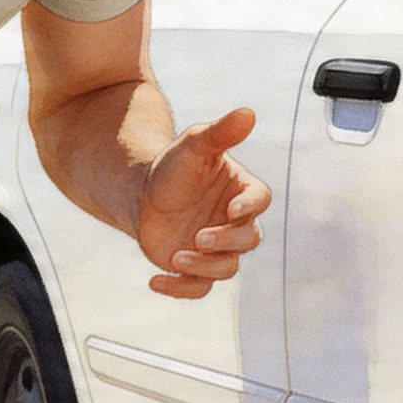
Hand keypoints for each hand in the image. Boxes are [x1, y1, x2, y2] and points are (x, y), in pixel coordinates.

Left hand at [134, 107, 271, 298]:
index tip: (231, 210)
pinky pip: (198, 288)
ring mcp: (217, 248)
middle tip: (198, 237)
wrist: (142, 194)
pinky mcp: (196, 268)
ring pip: (227, 268)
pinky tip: (156, 280)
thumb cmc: (173, 166)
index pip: (259, 200)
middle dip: (225, 241)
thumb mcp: (195, 145)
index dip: (250, 207)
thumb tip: (248, 112)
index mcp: (241, 191)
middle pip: (248, 240)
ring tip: (176, 256)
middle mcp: (234, 223)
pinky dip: (180, 289)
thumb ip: (221, 132)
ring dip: (204, 266)